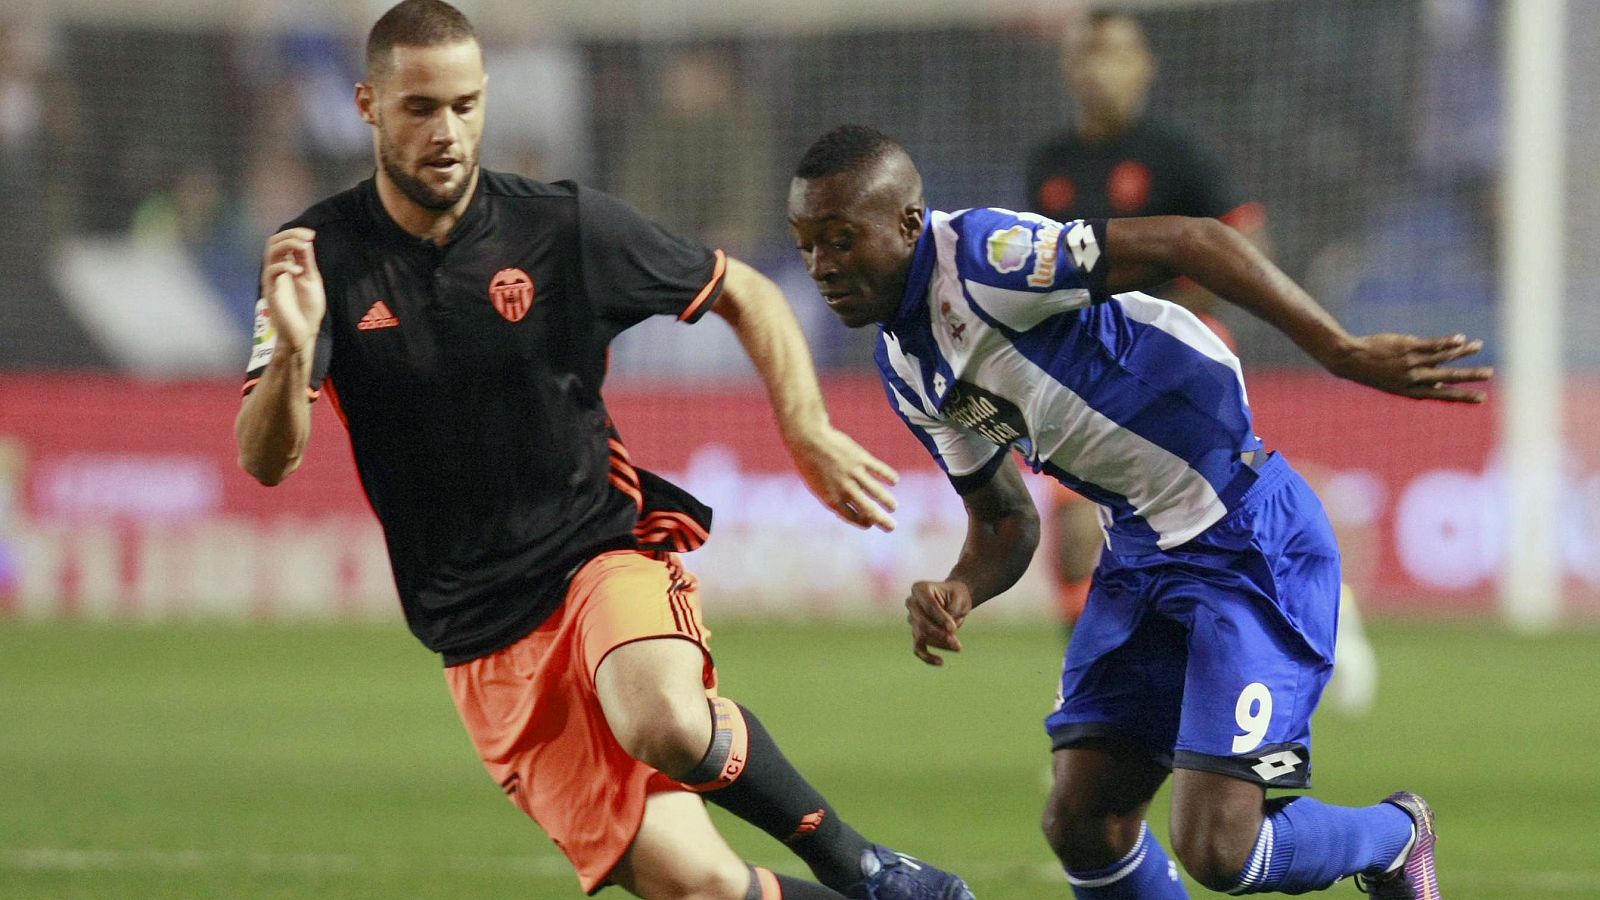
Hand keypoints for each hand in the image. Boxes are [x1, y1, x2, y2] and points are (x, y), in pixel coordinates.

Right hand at [260, 228, 325, 353]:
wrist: (304, 332)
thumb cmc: (308, 308)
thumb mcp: (311, 280)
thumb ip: (307, 262)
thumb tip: (305, 241)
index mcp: (287, 266)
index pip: (283, 242)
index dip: (295, 234)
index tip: (311, 234)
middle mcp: (277, 270)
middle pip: (273, 243)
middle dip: (290, 235)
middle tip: (307, 236)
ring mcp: (272, 280)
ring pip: (270, 254)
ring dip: (287, 245)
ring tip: (303, 247)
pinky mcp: (271, 291)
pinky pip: (271, 272)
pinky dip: (285, 267)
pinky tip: (298, 271)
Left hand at [787, 426, 899, 530]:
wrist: (808, 439)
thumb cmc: (809, 463)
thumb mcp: (816, 485)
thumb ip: (833, 496)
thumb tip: (847, 506)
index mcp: (832, 499)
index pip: (853, 517)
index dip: (864, 522)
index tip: (870, 523)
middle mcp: (845, 489)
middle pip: (868, 510)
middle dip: (882, 521)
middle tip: (892, 528)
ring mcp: (854, 473)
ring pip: (877, 492)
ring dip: (888, 502)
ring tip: (893, 507)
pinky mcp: (861, 458)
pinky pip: (880, 470)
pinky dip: (889, 476)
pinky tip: (894, 481)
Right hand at [906, 580, 972, 665]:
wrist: (955, 599)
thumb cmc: (957, 595)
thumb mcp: (960, 597)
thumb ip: (952, 611)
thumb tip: (947, 631)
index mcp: (920, 589)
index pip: (928, 605)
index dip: (940, 618)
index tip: (953, 628)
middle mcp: (912, 603)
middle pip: (921, 623)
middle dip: (940, 634)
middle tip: (957, 643)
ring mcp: (912, 619)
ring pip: (921, 636)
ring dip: (940, 644)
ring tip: (957, 647)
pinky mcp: (916, 633)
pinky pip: (918, 648)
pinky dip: (927, 657)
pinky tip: (941, 662)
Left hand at [1324, 333, 1491, 402]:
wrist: (1352, 360)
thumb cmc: (1375, 372)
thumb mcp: (1395, 383)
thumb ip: (1418, 382)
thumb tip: (1438, 381)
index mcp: (1412, 391)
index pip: (1442, 395)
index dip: (1463, 396)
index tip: (1481, 399)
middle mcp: (1413, 378)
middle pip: (1447, 378)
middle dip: (1470, 376)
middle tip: (1490, 373)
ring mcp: (1411, 362)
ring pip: (1442, 358)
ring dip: (1463, 352)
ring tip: (1479, 346)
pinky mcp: (1407, 347)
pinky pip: (1431, 345)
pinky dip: (1447, 342)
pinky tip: (1460, 338)